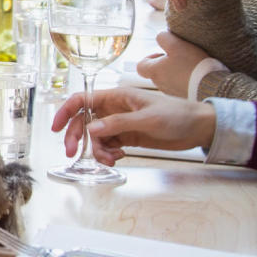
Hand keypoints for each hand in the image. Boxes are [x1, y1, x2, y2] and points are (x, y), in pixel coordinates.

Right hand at [50, 86, 214, 163]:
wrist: (200, 128)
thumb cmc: (178, 114)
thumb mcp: (147, 118)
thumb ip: (118, 123)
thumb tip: (91, 130)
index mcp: (116, 97)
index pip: (82, 100)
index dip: (65, 111)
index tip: (56, 127)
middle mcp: (113, 109)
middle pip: (84, 122)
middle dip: (77, 137)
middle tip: (72, 153)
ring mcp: (119, 124)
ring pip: (95, 138)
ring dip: (96, 150)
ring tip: (109, 160)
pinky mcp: (127, 138)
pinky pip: (108, 146)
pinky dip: (108, 154)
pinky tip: (118, 158)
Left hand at [134, 29, 207, 96]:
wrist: (212, 85)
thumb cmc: (192, 65)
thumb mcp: (176, 44)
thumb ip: (164, 38)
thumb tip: (160, 37)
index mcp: (154, 72)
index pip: (140, 66)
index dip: (149, 58)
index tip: (163, 54)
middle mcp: (160, 84)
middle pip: (156, 72)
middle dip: (165, 63)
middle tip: (179, 57)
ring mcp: (172, 92)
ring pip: (168, 79)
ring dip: (176, 71)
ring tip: (190, 65)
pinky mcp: (184, 96)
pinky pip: (180, 87)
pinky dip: (185, 80)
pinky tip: (197, 74)